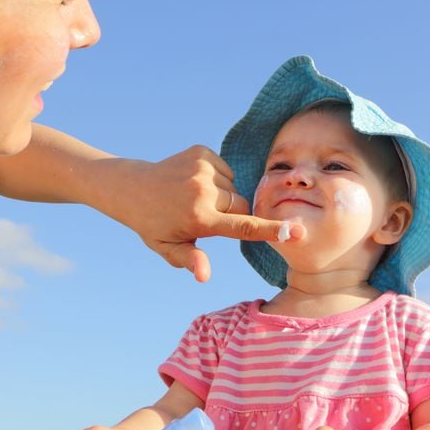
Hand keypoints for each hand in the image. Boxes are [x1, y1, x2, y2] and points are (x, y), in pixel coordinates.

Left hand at [118, 146, 304, 281]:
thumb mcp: (168, 248)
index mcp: (199, 218)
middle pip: (242, 206)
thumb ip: (190, 260)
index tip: (297, 231)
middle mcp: (203, 191)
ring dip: (224, 196)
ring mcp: (203, 168)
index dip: (272, 230)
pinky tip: (195, 183)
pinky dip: (217, 179)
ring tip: (196, 200)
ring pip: (235, 188)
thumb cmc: (154, 224)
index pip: (243, 226)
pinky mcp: (201, 152)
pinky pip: (226, 170)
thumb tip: (204, 276)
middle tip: (205, 218)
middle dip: (233, 214)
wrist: (132, 188)